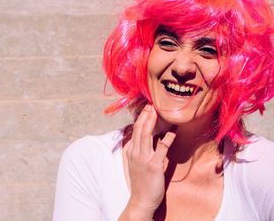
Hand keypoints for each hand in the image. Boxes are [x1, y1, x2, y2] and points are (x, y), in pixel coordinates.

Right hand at [119, 104, 176, 220]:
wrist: (141, 201)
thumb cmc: (141, 183)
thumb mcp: (137, 164)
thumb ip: (142, 151)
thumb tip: (152, 138)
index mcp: (131, 151)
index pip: (135, 130)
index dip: (142, 117)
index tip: (148, 107)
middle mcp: (135, 152)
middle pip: (140, 128)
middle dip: (146, 114)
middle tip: (152, 103)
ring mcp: (143, 158)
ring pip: (146, 134)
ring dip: (153, 120)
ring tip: (159, 109)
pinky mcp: (153, 165)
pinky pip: (162, 147)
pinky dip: (168, 137)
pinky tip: (174, 129)